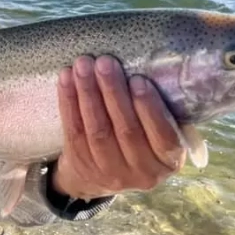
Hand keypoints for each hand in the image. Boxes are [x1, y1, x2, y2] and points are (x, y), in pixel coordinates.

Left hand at [51, 55, 185, 199]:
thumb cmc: (141, 138)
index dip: (149, 108)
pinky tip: (66, 78)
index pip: (163, 136)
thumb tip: (154, 69)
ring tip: (84, 65)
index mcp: (168, 161)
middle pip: (126, 130)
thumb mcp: (161, 132)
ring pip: (97, 130)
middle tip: (105, 62)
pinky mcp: (82, 164)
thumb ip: (162, 110)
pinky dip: (69, 101)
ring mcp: (110, 171)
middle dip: (114, 92)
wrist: (105, 172)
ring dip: (88, 93)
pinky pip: (74, 130)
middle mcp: (142, 171)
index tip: (138, 79)